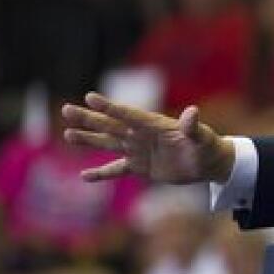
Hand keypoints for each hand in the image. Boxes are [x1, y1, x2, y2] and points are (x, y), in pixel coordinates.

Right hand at [61, 92, 234, 182]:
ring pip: (108, 143)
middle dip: (89, 118)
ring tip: (67, 134)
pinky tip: (84, 176)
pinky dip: (102, 173)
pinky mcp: (140, 167)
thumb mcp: (202, 137)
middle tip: (66, 109)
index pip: (129, 114)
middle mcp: (141, 135)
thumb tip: (192, 112)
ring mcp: (138, 150)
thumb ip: (193, 126)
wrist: (207, 163)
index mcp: (154, 124)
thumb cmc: (207, 146)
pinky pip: (117, 170)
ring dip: (89, 139)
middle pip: (111, 125)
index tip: (90, 97)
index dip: (110, 107)